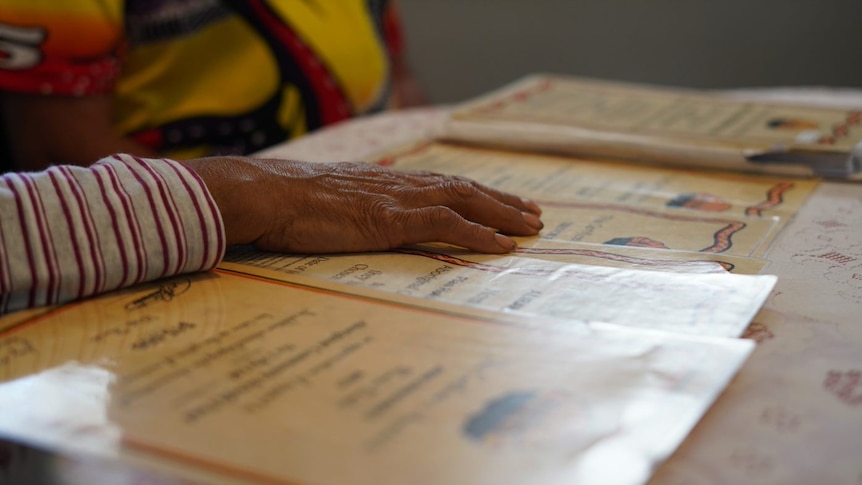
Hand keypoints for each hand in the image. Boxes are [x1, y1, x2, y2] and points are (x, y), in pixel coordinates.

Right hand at [183, 157, 542, 253]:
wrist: (267, 195)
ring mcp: (397, 200)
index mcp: (386, 182)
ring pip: (464, 202)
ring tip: (530, 228)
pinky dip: (477, 233)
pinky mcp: (390, 220)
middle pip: (464, 189)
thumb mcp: (331, 203)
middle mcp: (399, 185)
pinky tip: (501, 245)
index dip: (477, 193)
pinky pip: (445, 225)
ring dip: (501, 215)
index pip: (443, 184)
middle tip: (533, 214)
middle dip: (502, 202)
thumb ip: (356, 209)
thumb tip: (361, 221)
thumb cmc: (289, 203)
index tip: (502, 201)